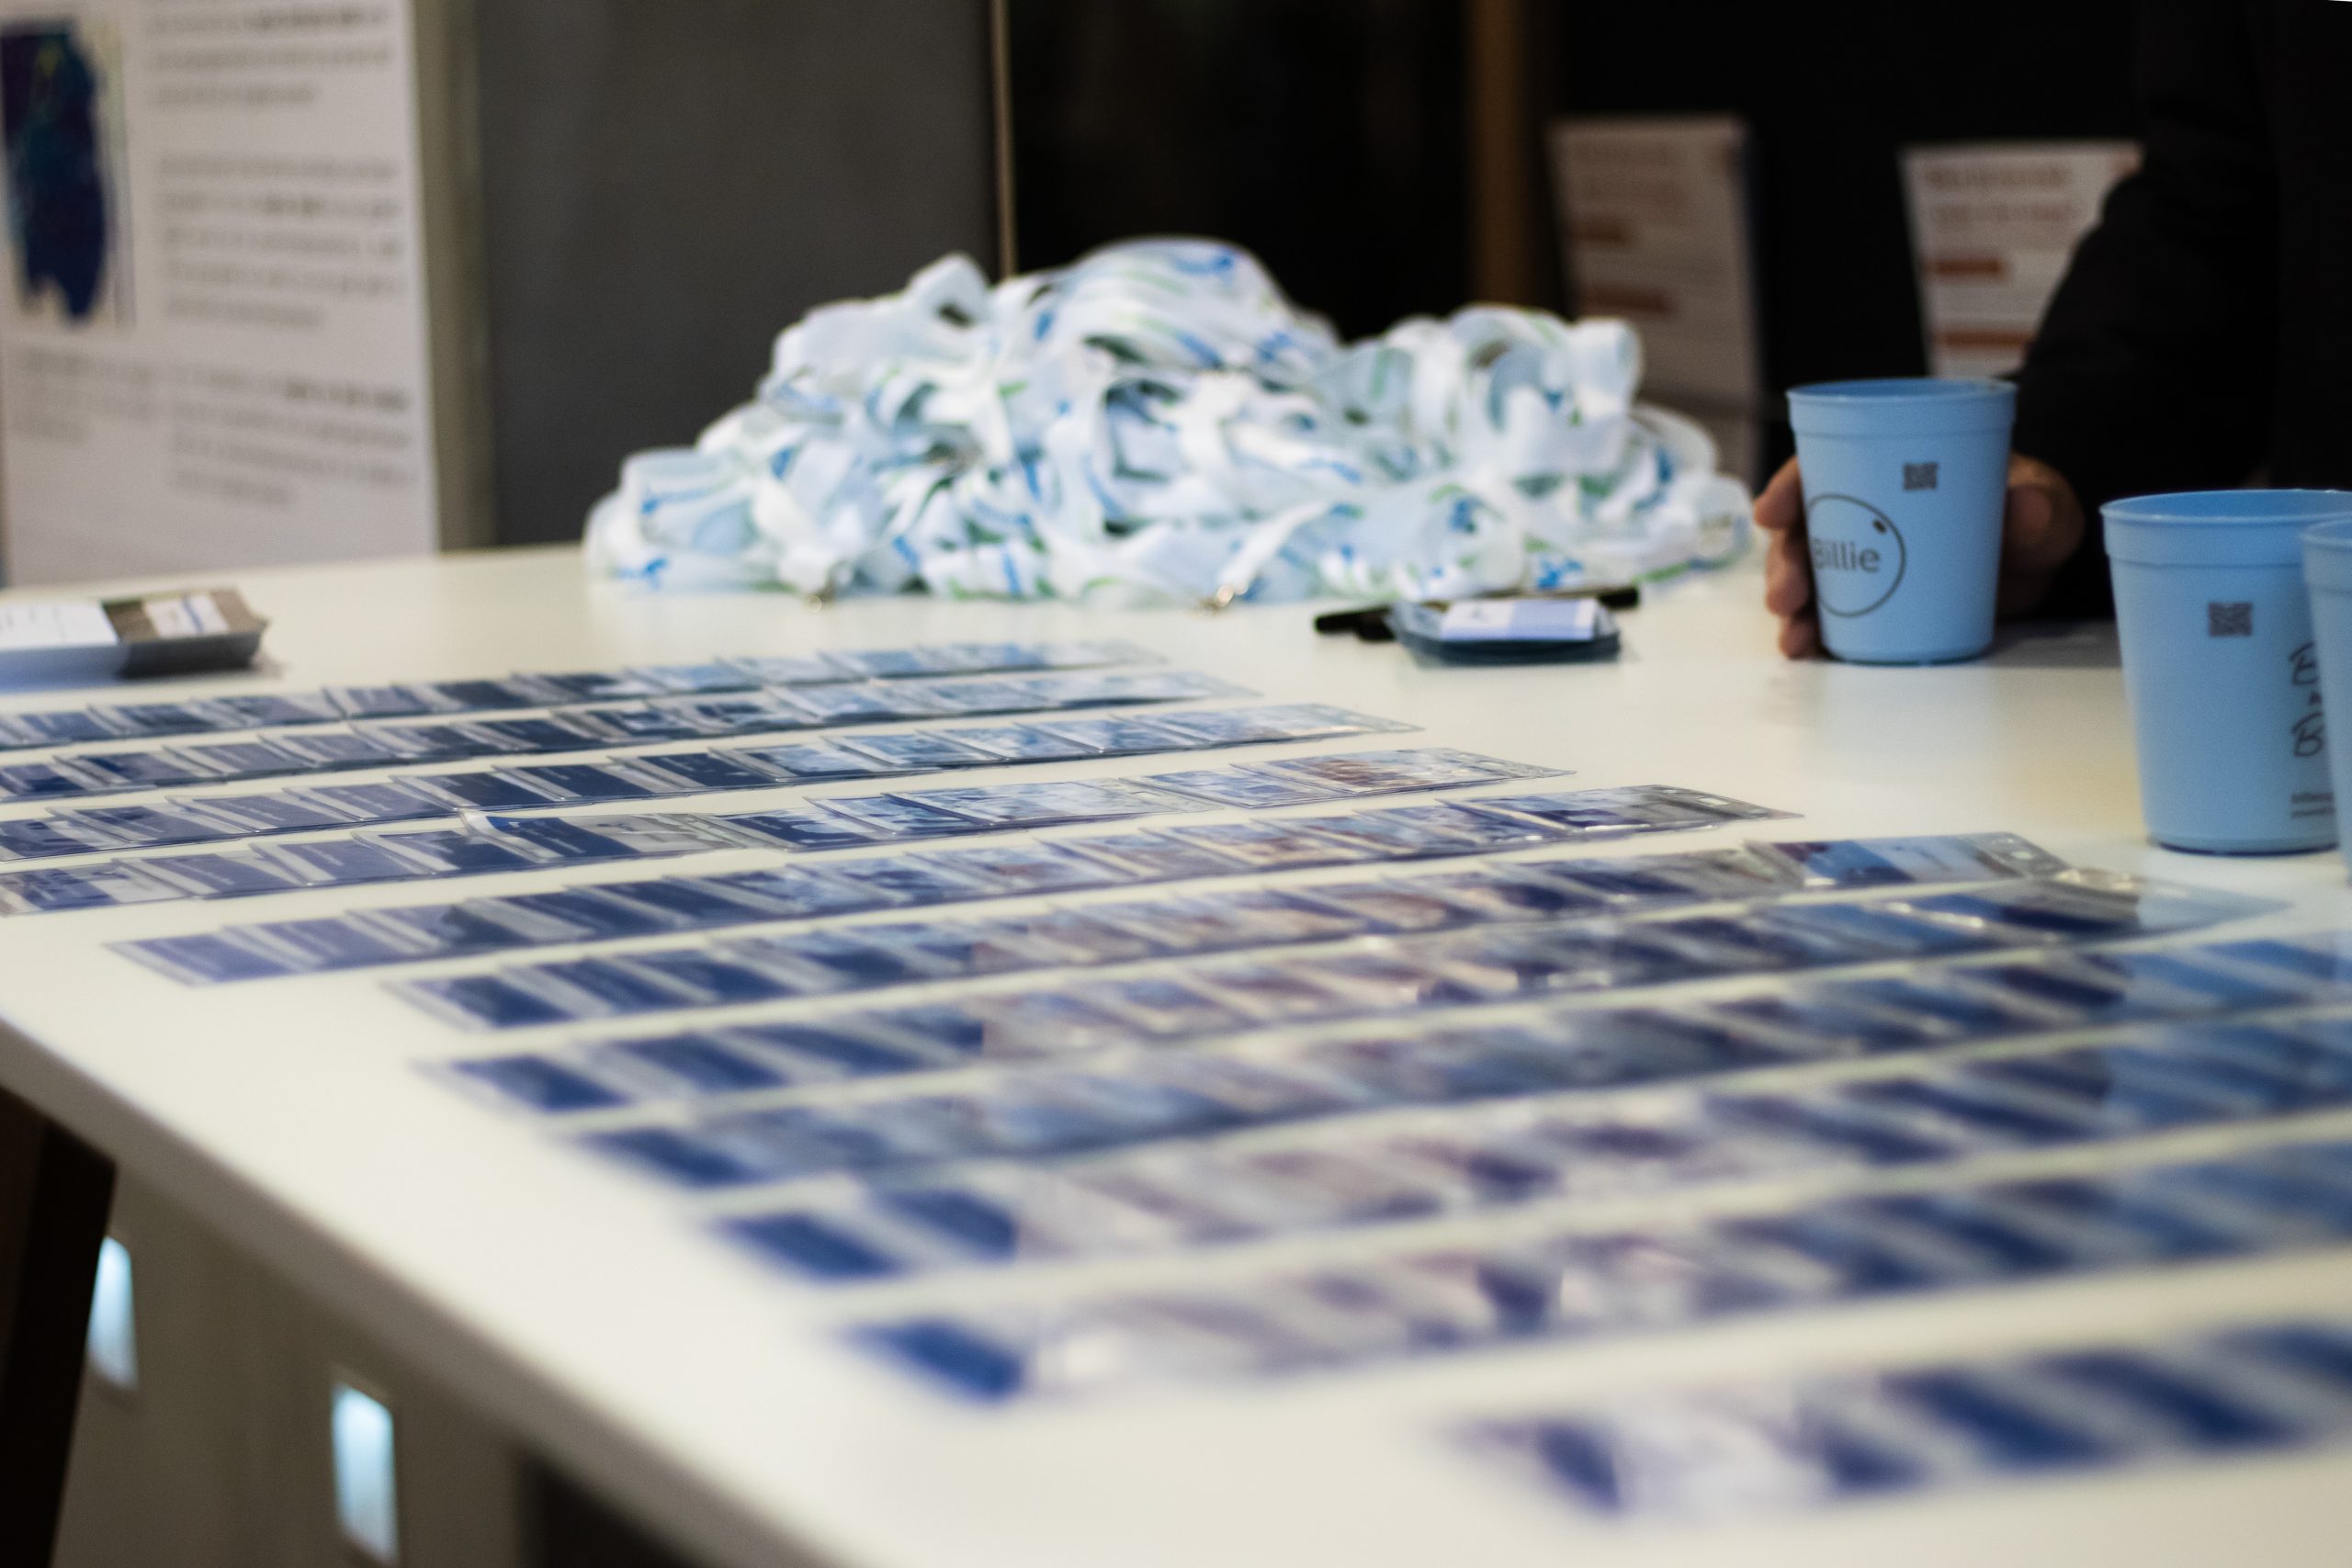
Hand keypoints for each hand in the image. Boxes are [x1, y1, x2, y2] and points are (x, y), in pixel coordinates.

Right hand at [1757, 452, 2085, 657]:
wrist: (2039, 564)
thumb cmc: (2029, 516)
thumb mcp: (2042, 503)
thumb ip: (2038, 506)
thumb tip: (2026, 505)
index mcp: (1890, 473)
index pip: (1825, 470)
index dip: (1789, 488)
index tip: (1771, 513)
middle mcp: (1865, 516)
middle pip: (1804, 533)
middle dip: (1784, 564)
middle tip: (1788, 594)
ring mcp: (1867, 564)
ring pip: (1811, 580)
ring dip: (1793, 610)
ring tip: (1796, 639)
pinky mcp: (1875, 605)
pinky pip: (1833, 619)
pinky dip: (1816, 637)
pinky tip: (1808, 654)